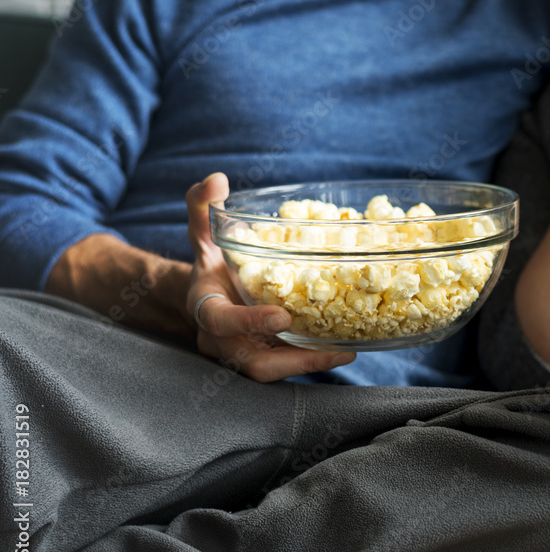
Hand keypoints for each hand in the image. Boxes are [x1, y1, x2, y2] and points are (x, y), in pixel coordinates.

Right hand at [185, 173, 355, 381]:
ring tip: (344, 351)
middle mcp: (222, 340)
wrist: (205, 297)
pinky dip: (312, 360)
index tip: (282, 316)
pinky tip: (342, 348)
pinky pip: (285, 366)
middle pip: (252, 364)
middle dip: (292, 360)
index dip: (249, 321)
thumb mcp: (203, 236)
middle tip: (332, 349)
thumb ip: (204, 209)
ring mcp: (243, 353)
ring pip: (272, 372)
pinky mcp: (263, 359)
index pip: (221, 320)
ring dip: (309, 364)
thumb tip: (216, 180)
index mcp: (206, 308)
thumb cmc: (209, 266)